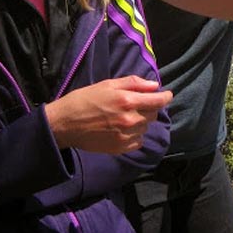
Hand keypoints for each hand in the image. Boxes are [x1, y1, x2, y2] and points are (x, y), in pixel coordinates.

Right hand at [45, 76, 172, 154]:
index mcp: (128, 101)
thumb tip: (154, 86)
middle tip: (135, 104)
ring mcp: (125, 136)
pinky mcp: (120, 148)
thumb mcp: (108, 84)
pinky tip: (122, 129)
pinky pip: (138, 141)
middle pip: (153, 114)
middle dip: (149, 107)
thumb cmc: (85, 99)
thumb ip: (134, 83)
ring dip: (141, 121)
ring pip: (145, 128)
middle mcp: (130, 120)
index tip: (167, 95)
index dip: (166, 97)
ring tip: (125, 116)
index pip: (158, 101)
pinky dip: (135, 135)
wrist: (64, 124)